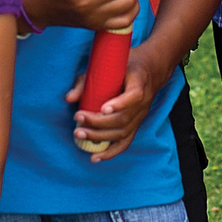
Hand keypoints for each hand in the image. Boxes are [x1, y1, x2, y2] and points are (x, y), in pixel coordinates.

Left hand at [66, 45, 171, 162]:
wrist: (152, 69)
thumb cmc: (127, 64)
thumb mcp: (110, 64)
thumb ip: (88, 81)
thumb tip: (69, 99)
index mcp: (139, 84)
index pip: (133, 96)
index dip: (119, 104)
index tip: (103, 108)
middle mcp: (143, 104)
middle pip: (123, 119)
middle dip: (98, 122)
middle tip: (78, 118)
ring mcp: (140, 117)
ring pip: (122, 132)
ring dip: (99, 136)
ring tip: (79, 134)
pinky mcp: (135, 125)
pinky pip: (125, 142)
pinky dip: (110, 152)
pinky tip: (95, 157)